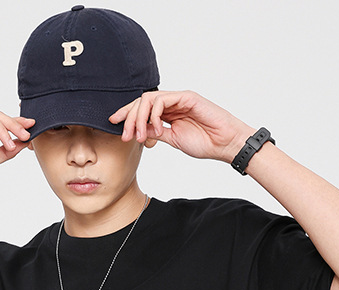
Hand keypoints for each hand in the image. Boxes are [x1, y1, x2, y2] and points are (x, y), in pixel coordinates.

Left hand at [109, 90, 256, 163]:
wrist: (225, 144)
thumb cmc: (205, 143)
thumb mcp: (174, 140)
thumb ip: (158, 134)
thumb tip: (140, 133)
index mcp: (169, 112)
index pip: (142, 109)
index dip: (127, 115)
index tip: (113, 124)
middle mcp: (172, 103)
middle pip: (141, 101)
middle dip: (129, 117)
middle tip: (124, 135)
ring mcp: (179, 98)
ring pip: (149, 99)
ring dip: (139, 118)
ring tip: (140, 136)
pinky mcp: (187, 97)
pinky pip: (162, 100)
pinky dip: (153, 114)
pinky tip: (154, 128)